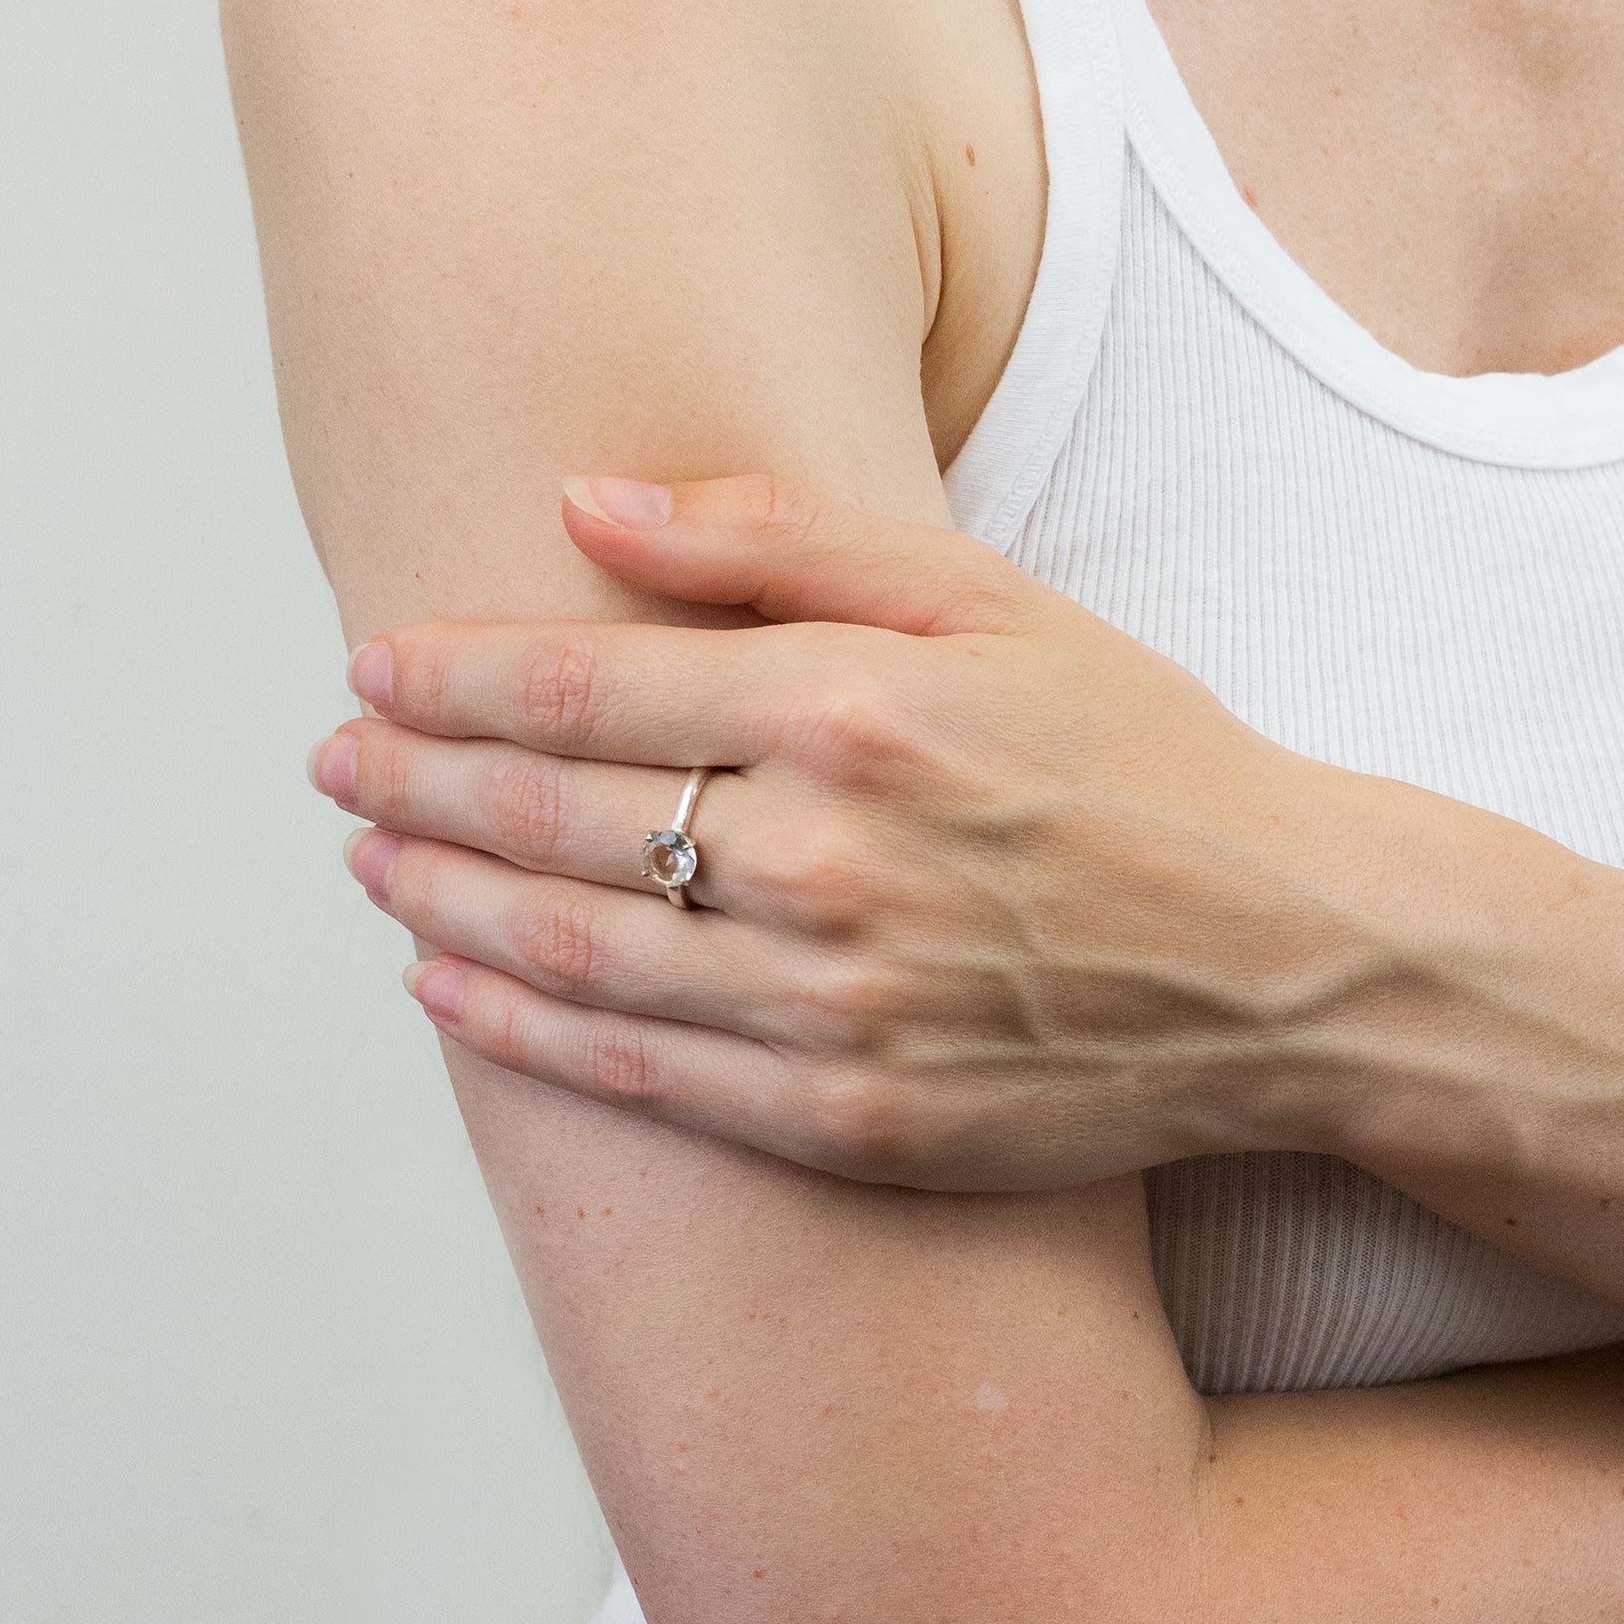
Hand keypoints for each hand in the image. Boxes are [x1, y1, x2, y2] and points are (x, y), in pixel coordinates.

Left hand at [315, 475, 1407, 1187]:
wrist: (1288, 960)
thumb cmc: (1146, 760)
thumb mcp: (997, 600)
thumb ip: (789, 538)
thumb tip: (592, 504)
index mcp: (861, 708)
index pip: (590, 683)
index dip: (457, 673)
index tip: (375, 662)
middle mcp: (831, 858)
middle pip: (555, 816)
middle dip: (418, 780)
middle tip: (336, 759)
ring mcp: (838, 1005)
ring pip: (573, 952)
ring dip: (442, 903)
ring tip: (368, 864)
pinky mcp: (858, 1119)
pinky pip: (644, 1080)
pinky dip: (525, 1034)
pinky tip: (452, 995)